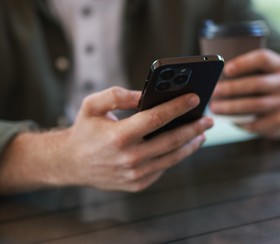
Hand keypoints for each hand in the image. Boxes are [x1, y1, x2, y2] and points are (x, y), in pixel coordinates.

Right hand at [0, 87, 212, 193]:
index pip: (156, 118)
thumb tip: (145, 94)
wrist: (71, 164)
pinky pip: (163, 168)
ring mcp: (135, 175)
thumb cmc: (84, 130)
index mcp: (119, 136)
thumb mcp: (92, 105)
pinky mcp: (137, 184)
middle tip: (209, 118)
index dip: (178, 107)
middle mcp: (129, 158)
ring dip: (191, 144)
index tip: (195, 98)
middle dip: (194, 128)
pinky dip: (175, 156)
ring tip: (202, 133)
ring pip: (172, 158)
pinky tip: (183, 146)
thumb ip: (117, 95)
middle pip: (172, 141)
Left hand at [210, 49, 279, 137]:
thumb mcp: (255, 73)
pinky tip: (229, 120)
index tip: (226, 69)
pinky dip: (243, 122)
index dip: (244, 63)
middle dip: (233, 88)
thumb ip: (239, 71)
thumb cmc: (258, 85)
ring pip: (256, 105)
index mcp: (277, 65)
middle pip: (258, 83)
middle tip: (213, 91)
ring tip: (215, 107)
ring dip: (233, 107)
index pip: (263, 59)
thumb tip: (210, 77)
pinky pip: (259, 123)